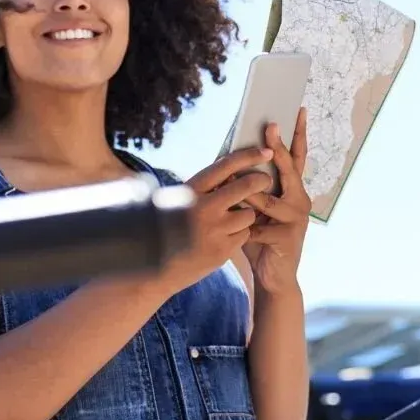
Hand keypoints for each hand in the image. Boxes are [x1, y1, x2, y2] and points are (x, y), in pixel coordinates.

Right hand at [151, 147, 276, 296]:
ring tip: (234, 217)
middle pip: (246, 187)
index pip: (226, 165)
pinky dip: (239, 234)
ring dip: (246, 214)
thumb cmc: (164, 228)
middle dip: (261, 181)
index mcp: (191, 191)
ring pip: (248, 214)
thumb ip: (201, 188)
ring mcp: (214, 231)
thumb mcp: (175, 200)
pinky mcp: (222, 251)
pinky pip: (244, 235)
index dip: (249, 156)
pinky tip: (225, 236)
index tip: (265, 151)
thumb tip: (229, 172)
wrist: (153, 268)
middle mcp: (204, 208)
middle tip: (266, 180)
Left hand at [243, 108, 310, 294]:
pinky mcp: (288, 236)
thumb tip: (229, 162)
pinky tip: (238, 236)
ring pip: (267, 199)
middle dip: (278, 147)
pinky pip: (259, 226)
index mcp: (293, 190)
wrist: (274, 277)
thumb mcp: (255, 210)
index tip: (298, 109)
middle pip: (288, 168)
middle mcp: (300, 200)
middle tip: (271, 125)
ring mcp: (297, 218)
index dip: (298, 134)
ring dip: (247, 197)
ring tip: (230, 195)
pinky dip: (244, 229)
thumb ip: (250, 188)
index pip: (297, 157)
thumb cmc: (261, 239)